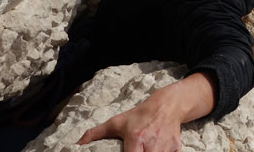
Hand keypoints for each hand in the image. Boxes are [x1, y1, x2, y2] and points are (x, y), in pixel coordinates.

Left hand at [77, 73, 213, 151]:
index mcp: (136, 138)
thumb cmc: (139, 115)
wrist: (167, 106)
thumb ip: (96, 133)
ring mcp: (166, 147)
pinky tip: (157, 151)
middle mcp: (152, 143)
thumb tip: (77, 144)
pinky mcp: (176, 148)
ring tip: (144, 149)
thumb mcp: (118, 121)